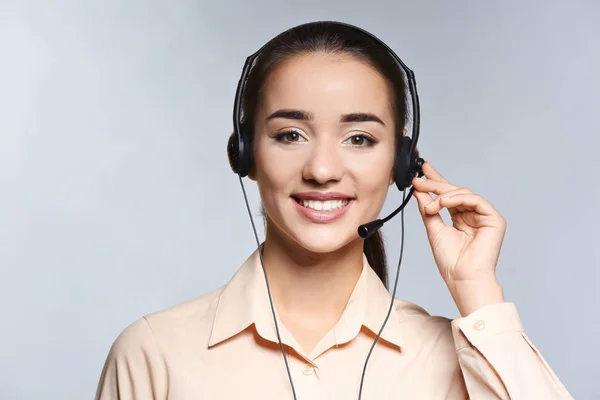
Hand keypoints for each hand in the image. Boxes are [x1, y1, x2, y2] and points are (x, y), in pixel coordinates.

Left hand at [411, 162, 506, 315]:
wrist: (462, 277)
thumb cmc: (450, 260)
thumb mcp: (433, 229)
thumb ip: (428, 209)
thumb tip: (419, 191)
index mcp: (461, 218)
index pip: (448, 196)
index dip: (435, 182)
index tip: (421, 171)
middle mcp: (473, 215)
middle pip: (454, 192)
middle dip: (435, 184)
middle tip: (419, 180)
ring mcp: (485, 216)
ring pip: (463, 193)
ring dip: (443, 194)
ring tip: (429, 204)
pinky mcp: (494, 219)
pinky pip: (475, 200)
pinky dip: (457, 198)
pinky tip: (443, 202)